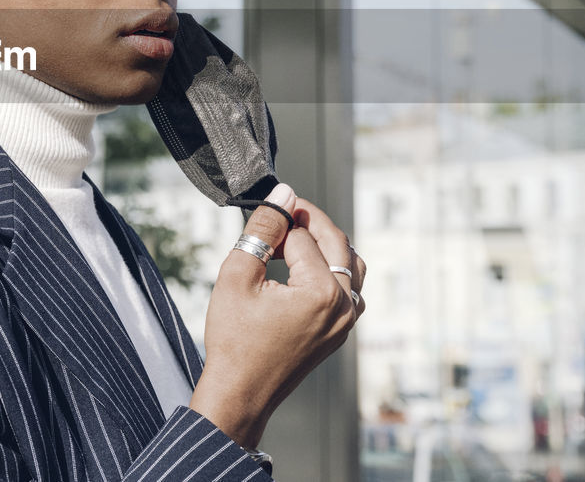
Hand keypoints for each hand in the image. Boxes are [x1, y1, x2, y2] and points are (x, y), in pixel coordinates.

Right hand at [188, 183, 365, 448]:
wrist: (240, 392)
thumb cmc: (233, 339)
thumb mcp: (237, 274)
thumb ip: (263, 229)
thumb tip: (283, 193)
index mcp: (321, 292)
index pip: (302, 235)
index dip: (278, 223)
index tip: (258, 221)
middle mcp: (343, 306)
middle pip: (338, 243)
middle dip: (309, 221)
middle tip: (279, 214)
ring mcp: (345, 323)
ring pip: (351, 265)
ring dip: (325, 246)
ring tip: (289, 242)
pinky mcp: (340, 333)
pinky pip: (349, 290)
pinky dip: (331, 272)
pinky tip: (301, 272)